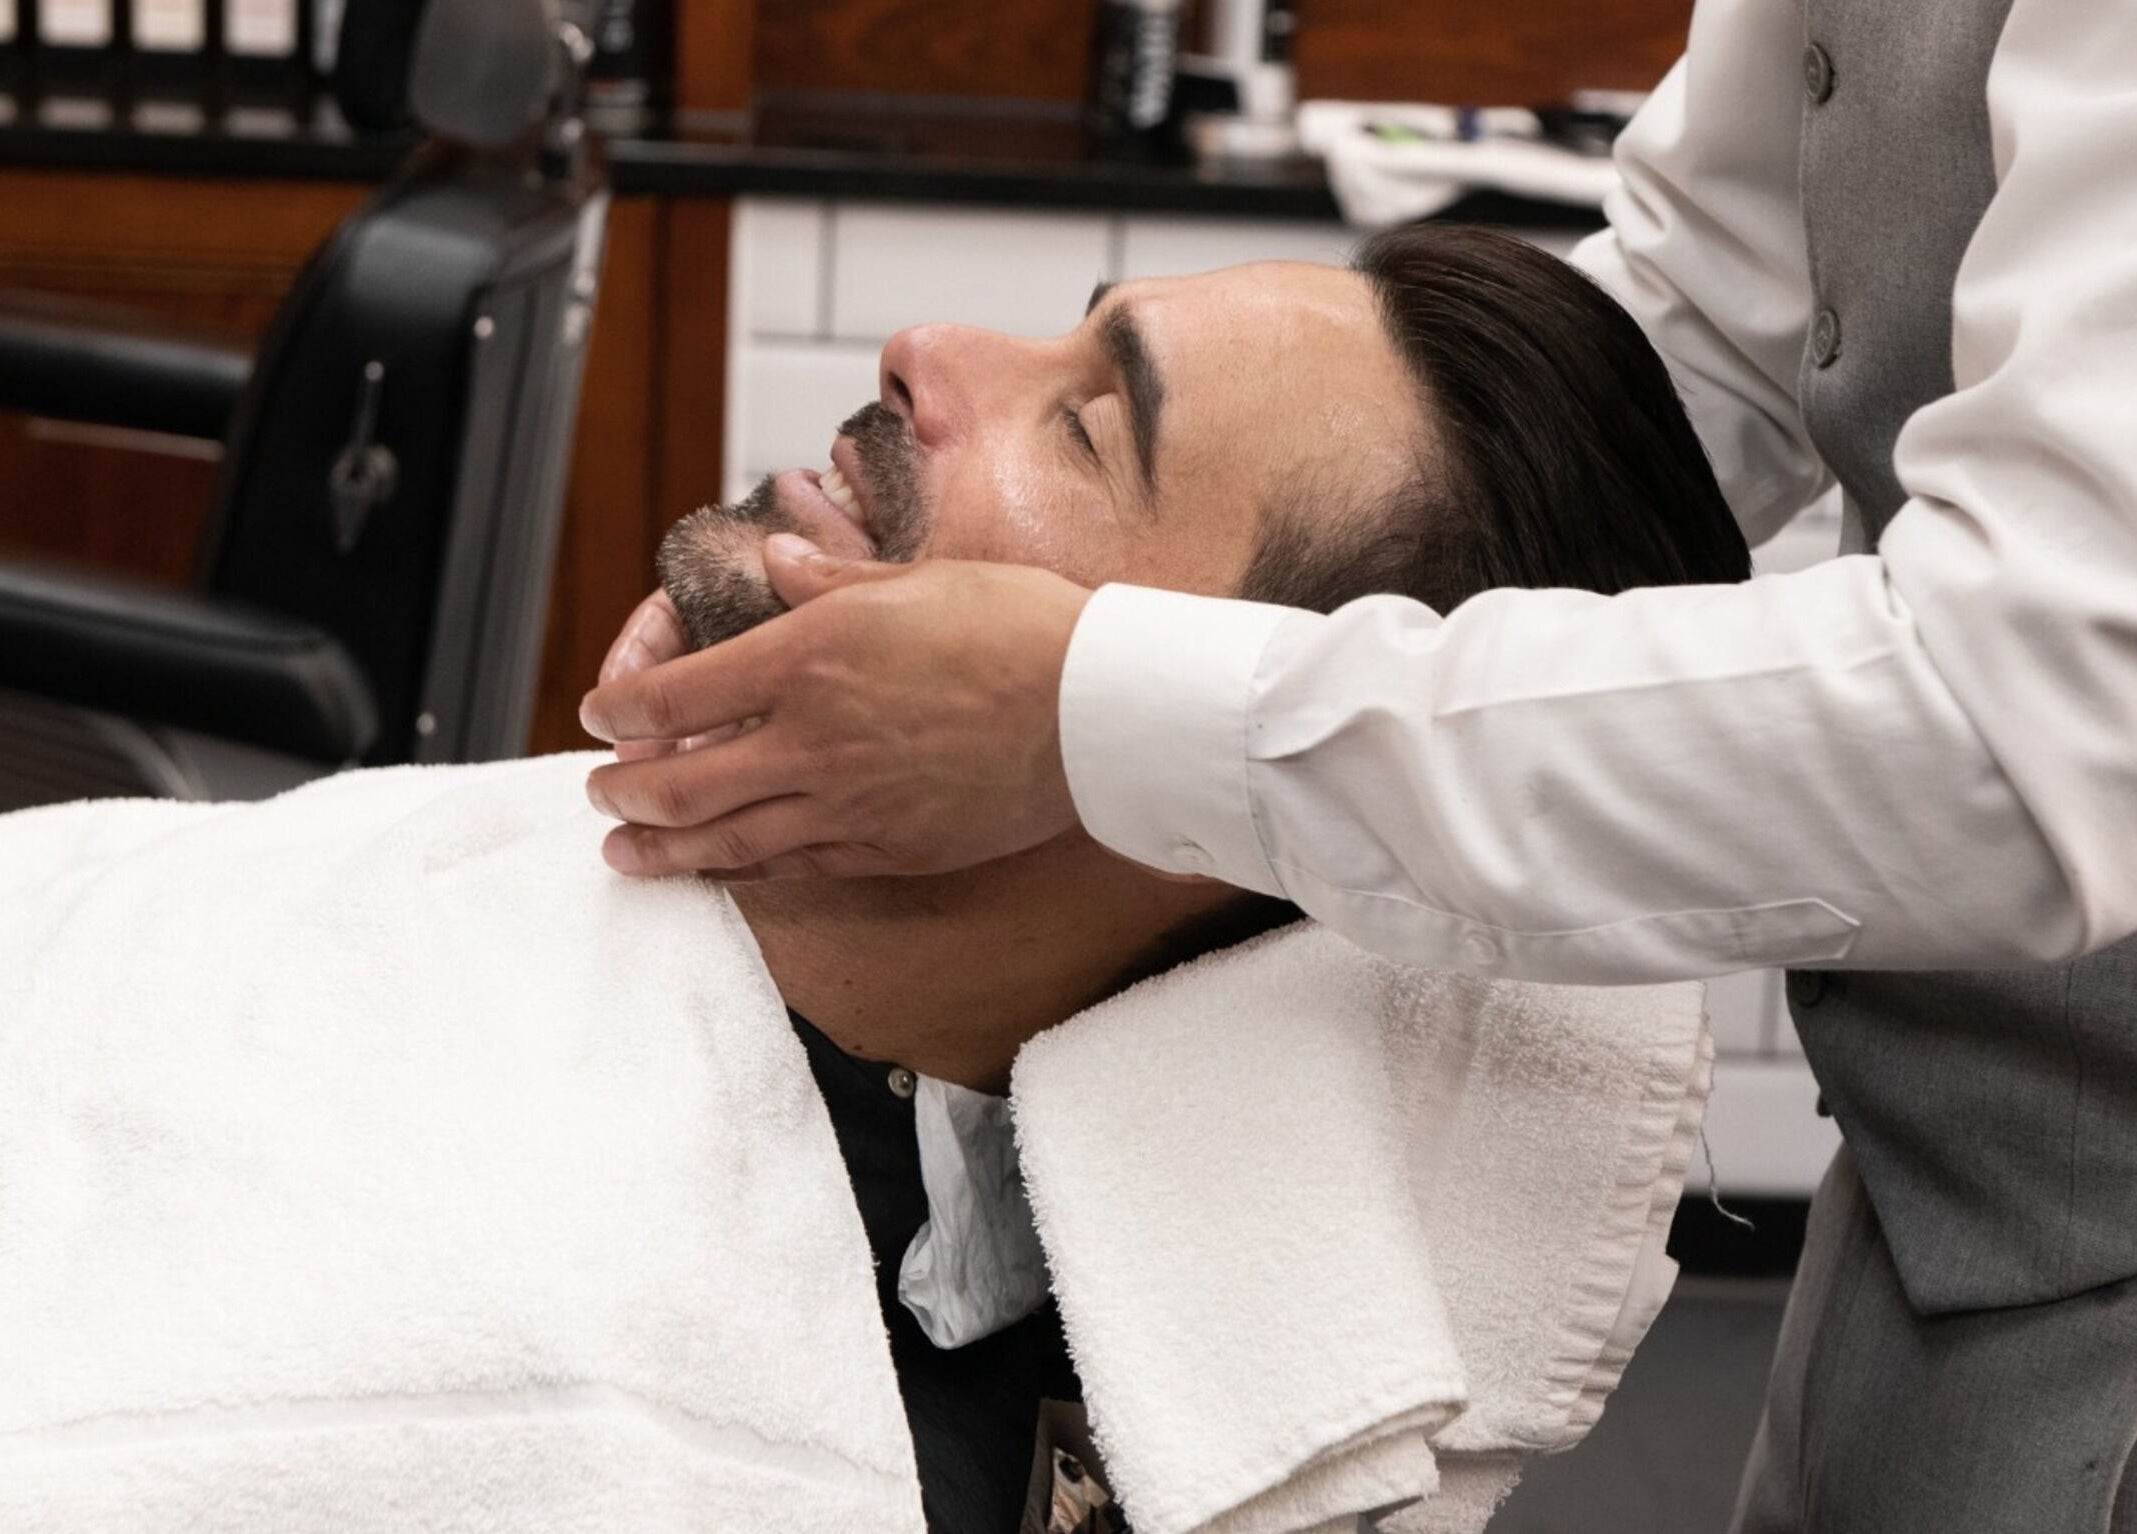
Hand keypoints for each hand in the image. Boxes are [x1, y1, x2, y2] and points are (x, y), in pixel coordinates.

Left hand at [579, 535, 1092, 878]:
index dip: (620, 709)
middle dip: (624, 789)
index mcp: (808, 657)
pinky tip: (721, 871)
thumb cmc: (1020, 630)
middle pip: (681, 782)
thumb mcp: (916, 580)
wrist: (1098, 711)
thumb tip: (772, 562)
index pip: (676, 696)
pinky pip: (795, 867)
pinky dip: (742, 872)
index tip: (598, 714)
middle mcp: (812, 738)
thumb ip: (827, 582)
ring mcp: (848, 804)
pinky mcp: (890, 850)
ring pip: (726, 840)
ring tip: (625, 852)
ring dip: (662, 848)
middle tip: (601, 790)